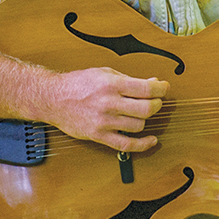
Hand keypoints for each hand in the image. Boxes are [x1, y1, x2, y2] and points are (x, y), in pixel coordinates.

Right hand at [46, 67, 168, 153]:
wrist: (53, 98)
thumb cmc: (78, 84)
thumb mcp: (105, 73)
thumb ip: (129, 79)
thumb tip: (153, 82)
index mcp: (111, 84)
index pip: (146, 88)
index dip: (161, 88)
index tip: (164, 88)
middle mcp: (109, 103)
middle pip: (147, 108)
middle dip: (157, 104)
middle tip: (156, 101)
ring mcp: (104, 121)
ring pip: (139, 125)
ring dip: (146, 119)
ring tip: (142, 113)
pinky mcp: (99, 136)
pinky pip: (126, 145)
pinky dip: (143, 144)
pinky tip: (151, 140)